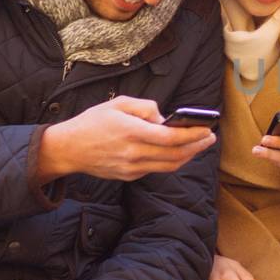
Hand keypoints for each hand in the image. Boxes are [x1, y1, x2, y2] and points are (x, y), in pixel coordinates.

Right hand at [37, 96, 214, 182]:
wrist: (68, 149)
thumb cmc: (92, 122)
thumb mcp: (117, 103)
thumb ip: (145, 107)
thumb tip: (165, 118)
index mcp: (131, 131)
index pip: (171, 136)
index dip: (193, 134)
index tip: (207, 129)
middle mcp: (134, 152)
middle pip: (175, 154)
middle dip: (197, 146)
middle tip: (210, 137)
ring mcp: (132, 167)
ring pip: (169, 165)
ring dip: (188, 156)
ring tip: (199, 145)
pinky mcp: (129, 176)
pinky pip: (157, 169)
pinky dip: (171, 161)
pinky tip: (178, 152)